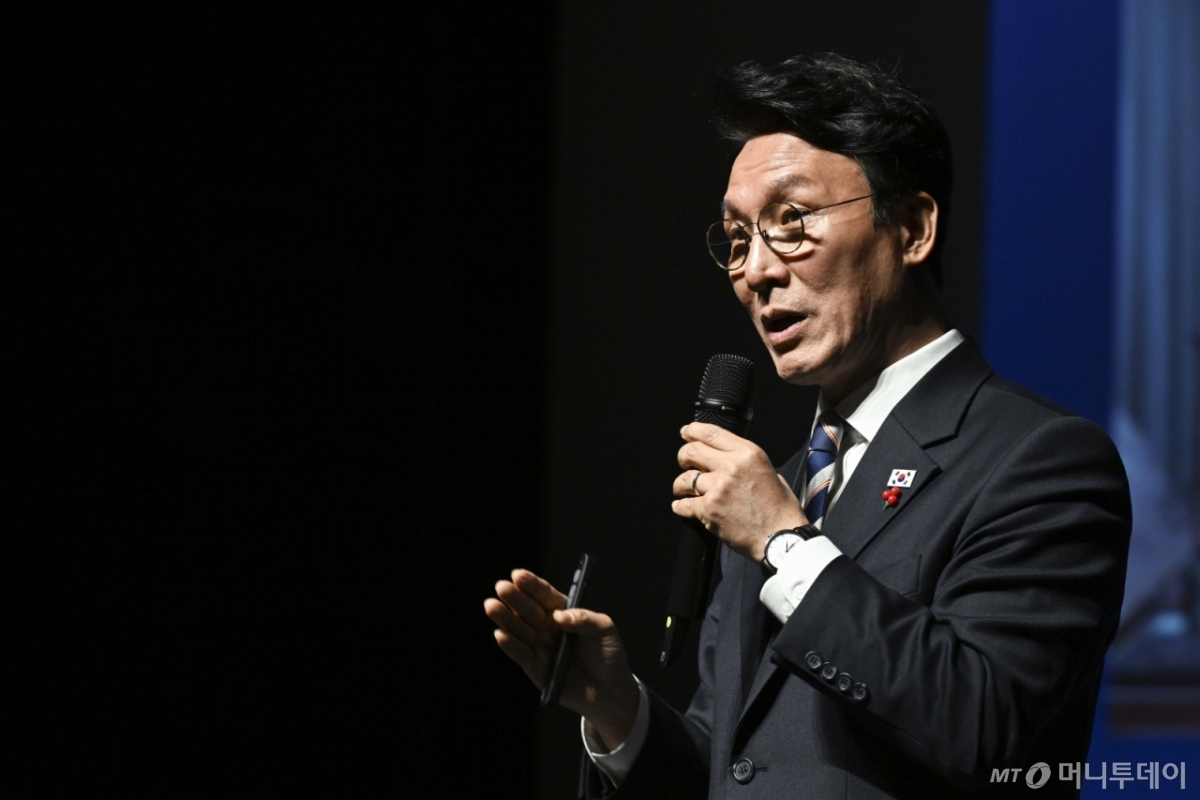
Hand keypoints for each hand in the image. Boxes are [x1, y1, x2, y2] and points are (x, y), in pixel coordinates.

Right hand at [484, 568, 638, 749]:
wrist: (610, 692)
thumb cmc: (608, 655)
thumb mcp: (605, 630)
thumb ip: (585, 619)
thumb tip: (559, 617)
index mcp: (562, 612)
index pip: (543, 594)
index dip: (531, 584)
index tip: (518, 575)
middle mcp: (547, 627)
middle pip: (527, 609)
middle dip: (514, 598)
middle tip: (501, 587)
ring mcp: (539, 647)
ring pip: (518, 629)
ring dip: (505, 618)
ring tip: (492, 606)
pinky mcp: (535, 668)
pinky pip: (520, 655)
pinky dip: (510, 645)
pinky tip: (500, 634)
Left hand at [672, 422, 806, 561]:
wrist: (780, 538)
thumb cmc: (779, 509)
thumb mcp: (771, 473)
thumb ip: (746, 463)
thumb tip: (726, 459)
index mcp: (748, 453)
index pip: (711, 433)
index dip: (692, 431)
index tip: (685, 432)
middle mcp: (731, 466)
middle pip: (692, 452)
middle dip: (683, 457)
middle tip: (684, 463)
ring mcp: (718, 488)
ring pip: (685, 479)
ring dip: (681, 484)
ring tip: (683, 489)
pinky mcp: (709, 509)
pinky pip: (684, 504)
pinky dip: (680, 506)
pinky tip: (681, 506)